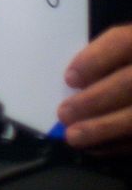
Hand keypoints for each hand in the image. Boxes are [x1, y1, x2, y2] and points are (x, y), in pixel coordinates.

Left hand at [59, 23, 131, 151]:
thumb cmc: (127, 63)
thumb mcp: (123, 48)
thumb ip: (104, 58)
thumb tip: (73, 81)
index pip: (123, 42)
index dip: (96, 60)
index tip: (70, 78)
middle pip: (129, 83)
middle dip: (94, 100)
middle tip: (64, 114)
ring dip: (104, 128)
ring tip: (74, 136)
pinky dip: (119, 144)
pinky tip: (96, 147)